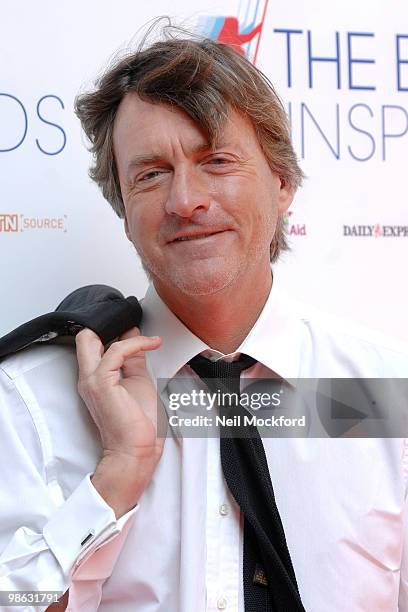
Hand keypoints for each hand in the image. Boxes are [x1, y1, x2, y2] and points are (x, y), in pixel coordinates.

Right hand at [75, 327, 163, 515]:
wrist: (138, 450)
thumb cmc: (139, 425)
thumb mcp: (138, 382)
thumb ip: (134, 361)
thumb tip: (135, 340)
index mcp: (95, 378)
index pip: (91, 343)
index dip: (109, 330)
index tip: (132, 325)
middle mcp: (89, 378)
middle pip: (84, 337)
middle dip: (108, 325)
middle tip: (133, 324)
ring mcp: (92, 380)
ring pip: (91, 338)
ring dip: (128, 335)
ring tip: (151, 340)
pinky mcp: (102, 383)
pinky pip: (116, 351)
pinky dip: (136, 344)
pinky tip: (151, 345)